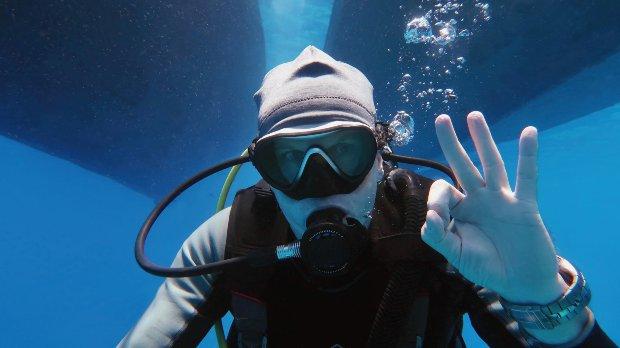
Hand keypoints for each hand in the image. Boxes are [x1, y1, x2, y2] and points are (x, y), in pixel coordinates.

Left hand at [421, 111, 564, 303]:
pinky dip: (529, 155)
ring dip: (483, 140)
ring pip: (491, 164)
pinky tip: (529, 132)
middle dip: (451, 143)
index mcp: (460, 211)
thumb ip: (438, 237)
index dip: (437, 199)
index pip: (443, 190)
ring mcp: (502, 200)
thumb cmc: (487, 268)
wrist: (521, 283)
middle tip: (441, 119)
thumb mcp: (456, 255)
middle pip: (462, 165)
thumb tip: (429, 216)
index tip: (439, 219)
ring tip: (474, 115)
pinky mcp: (525, 206)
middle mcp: (479, 200)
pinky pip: (527, 177)